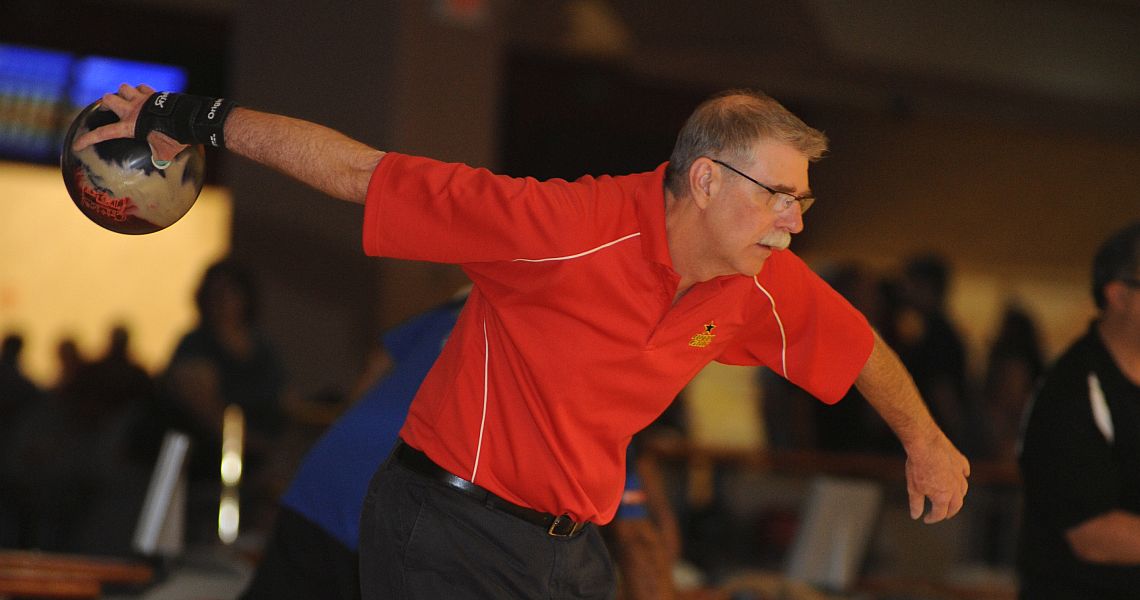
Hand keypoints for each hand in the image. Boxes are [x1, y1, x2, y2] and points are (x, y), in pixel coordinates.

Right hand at [71, 83, 187, 163]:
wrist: (187, 120)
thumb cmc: (174, 138)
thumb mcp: (165, 152)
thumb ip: (159, 156)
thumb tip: (160, 163)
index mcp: (130, 126)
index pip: (104, 133)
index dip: (88, 139)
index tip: (77, 145)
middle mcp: (132, 110)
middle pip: (108, 99)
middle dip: (106, 104)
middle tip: (109, 110)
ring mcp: (142, 99)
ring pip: (123, 88)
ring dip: (123, 93)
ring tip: (128, 100)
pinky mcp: (153, 93)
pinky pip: (141, 87)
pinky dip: (140, 91)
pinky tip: (144, 96)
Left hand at [904, 430, 969, 522]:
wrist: (925, 443)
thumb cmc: (918, 466)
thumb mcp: (913, 488)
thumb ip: (916, 504)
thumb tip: (916, 515)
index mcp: (943, 497)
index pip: (940, 513)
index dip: (933, 518)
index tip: (926, 519)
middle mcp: (955, 488)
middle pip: (956, 505)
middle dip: (950, 512)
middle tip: (945, 514)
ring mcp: (959, 474)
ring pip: (963, 489)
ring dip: (959, 496)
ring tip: (953, 498)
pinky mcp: (960, 461)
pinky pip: (965, 471)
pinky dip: (964, 476)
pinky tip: (962, 476)